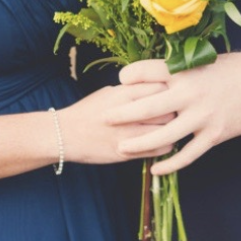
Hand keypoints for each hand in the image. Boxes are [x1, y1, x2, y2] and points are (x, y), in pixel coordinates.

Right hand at [58, 83, 174, 164]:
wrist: (65, 135)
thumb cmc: (86, 111)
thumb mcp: (108, 93)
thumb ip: (132, 90)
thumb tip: (154, 88)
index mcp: (124, 94)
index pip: (161, 87)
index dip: (169, 90)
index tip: (171, 93)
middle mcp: (129, 113)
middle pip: (168, 108)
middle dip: (175, 110)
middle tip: (175, 112)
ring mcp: (129, 135)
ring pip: (167, 130)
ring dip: (172, 129)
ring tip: (172, 128)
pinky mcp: (127, 153)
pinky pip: (158, 150)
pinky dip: (166, 146)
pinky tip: (164, 142)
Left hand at [109, 51, 240, 174]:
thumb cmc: (232, 68)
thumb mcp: (202, 61)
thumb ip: (178, 70)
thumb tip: (153, 74)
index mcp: (185, 70)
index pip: (147, 71)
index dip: (130, 76)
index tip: (118, 82)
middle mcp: (190, 92)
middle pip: (147, 106)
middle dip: (122, 114)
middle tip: (103, 119)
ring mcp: (202, 115)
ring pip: (164, 135)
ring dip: (139, 143)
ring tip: (121, 147)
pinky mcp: (215, 134)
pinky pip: (188, 154)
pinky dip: (170, 163)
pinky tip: (155, 168)